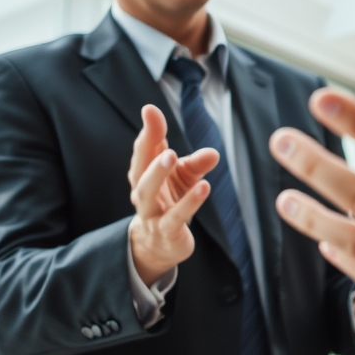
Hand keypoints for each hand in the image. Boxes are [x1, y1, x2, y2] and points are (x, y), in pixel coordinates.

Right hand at [128, 104, 218, 284]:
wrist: (162, 244)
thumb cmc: (171, 201)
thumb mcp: (185, 178)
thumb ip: (197, 163)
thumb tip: (214, 152)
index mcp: (144, 172)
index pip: (144, 148)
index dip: (148, 129)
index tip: (149, 110)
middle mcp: (142, 190)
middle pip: (139, 167)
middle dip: (148, 149)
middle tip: (160, 133)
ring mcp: (151, 212)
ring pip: (148, 192)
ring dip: (159, 173)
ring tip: (172, 156)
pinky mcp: (166, 230)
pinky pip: (175, 216)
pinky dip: (189, 202)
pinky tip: (204, 188)